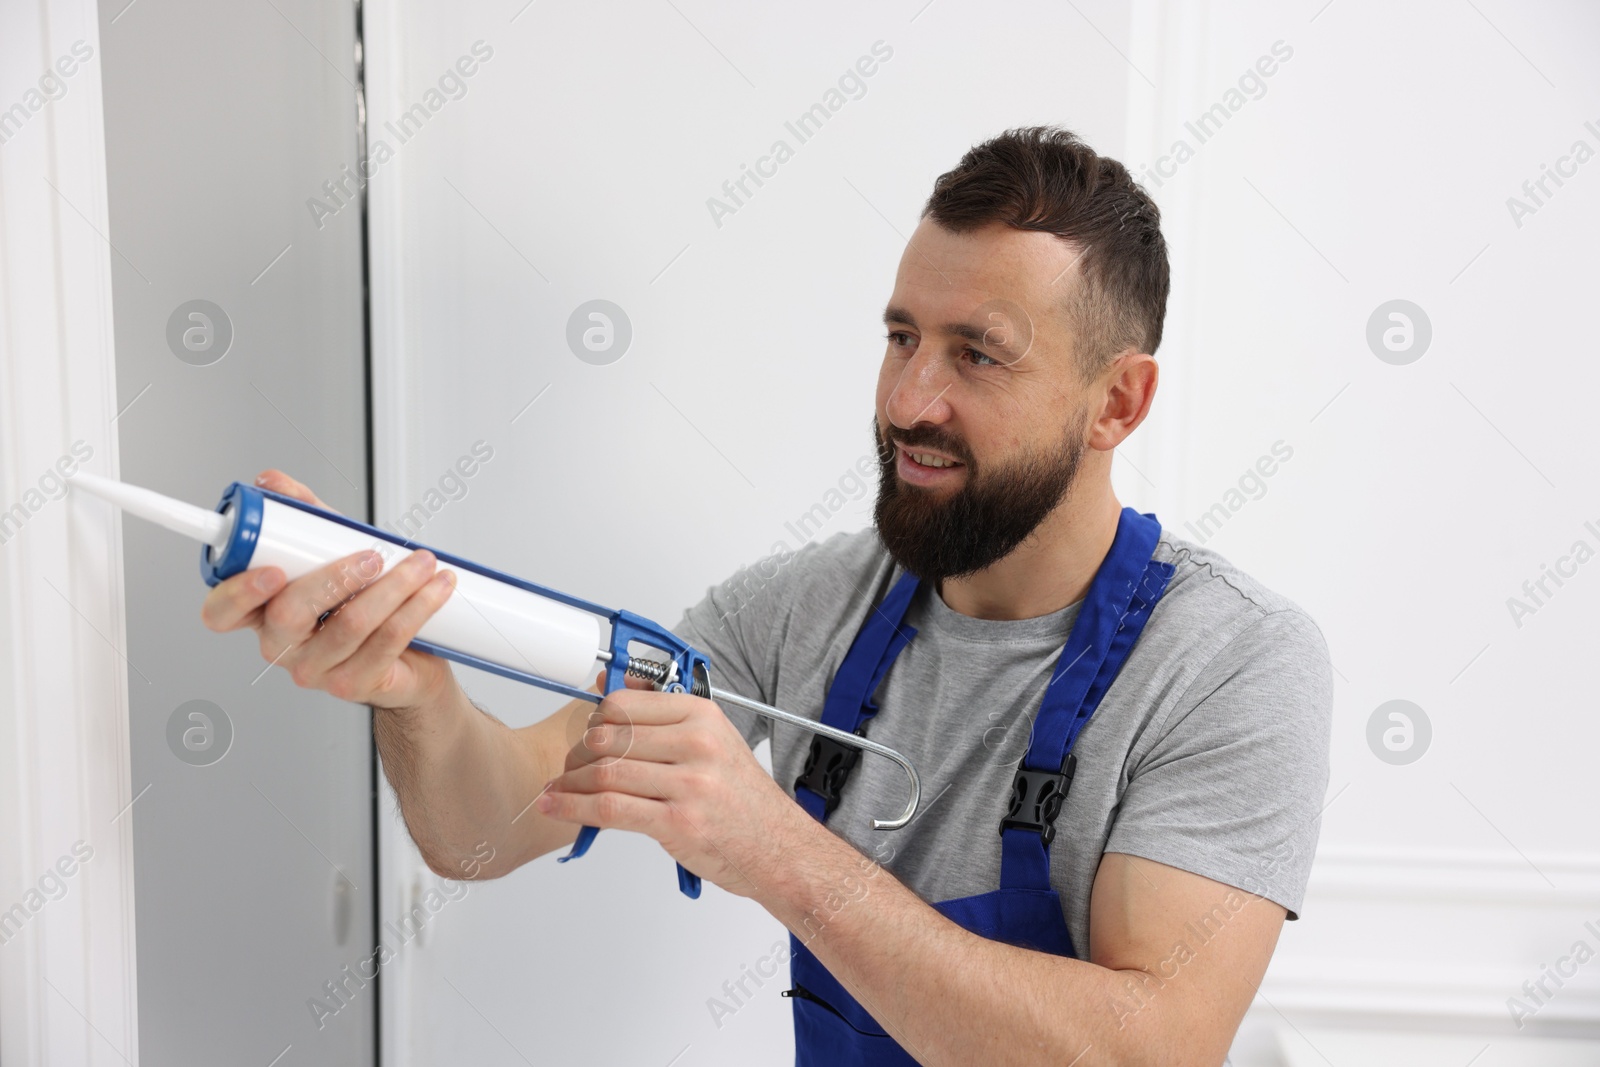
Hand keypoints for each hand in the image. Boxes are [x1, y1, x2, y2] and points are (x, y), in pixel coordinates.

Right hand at [199, 469, 459, 710]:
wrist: (409, 659)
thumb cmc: (360, 602)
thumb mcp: (330, 551)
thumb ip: (302, 516)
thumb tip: (272, 481)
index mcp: (261, 613)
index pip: (222, 612)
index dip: (238, 593)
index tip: (272, 570)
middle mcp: (281, 646)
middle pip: (289, 615)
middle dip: (334, 579)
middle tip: (372, 557)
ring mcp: (316, 670)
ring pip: (349, 626)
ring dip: (393, 587)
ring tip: (421, 563)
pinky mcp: (354, 684)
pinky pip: (386, 643)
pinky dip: (417, 608)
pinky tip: (436, 588)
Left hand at [536, 685, 807, 898]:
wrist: (778, 849)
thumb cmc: (743, 801)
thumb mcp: (714, 743)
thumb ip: (665, 719)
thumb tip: (608, 691)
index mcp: (702, 715)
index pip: (625, 704)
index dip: (593, 719)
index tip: (583, 733)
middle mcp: (696, 743)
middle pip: (608, 737)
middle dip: (576, 754)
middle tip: (567, 766)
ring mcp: (688, 783)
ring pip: (604, 773)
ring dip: (568, 783)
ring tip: (556, 789)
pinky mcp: (677, 822)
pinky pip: (609, 809)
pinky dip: (573, 807)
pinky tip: (557, 807)